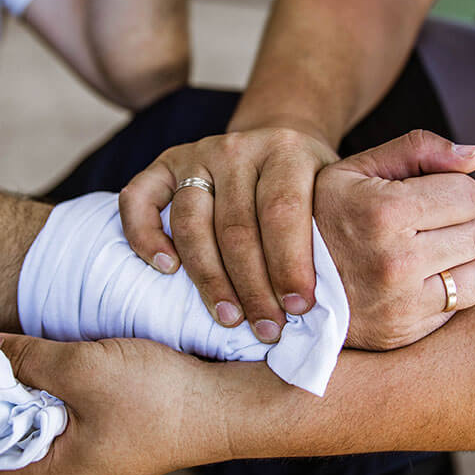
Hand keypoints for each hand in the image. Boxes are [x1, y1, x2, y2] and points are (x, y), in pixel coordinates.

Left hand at [0, 333, 211, 474]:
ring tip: (2, 351)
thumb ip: (27, 359)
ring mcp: (88, 449)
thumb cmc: (155, 399)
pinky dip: (48, 384)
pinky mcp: (107, 428)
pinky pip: (62, 408)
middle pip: (9, 432)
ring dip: (22, 385)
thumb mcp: (81, 370)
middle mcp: (66, 469)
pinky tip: (43, 357)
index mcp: (52, 474)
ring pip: (37, 416)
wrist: (222, 404)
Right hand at [119, 126, 337, 341]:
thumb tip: (336, 302)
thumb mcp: (333, 194)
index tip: (297, 308)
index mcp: (286, 151)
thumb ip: (331, 231)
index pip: (282, 211)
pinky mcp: (164, 165)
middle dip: (251, 286)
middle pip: (236, 226)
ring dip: (208, 277)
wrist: (277, 145)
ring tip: (227, 316)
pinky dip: (144, 234)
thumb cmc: (310, 188)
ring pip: (191, 221)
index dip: (288, 263)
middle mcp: (237, 148)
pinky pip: (138, 197)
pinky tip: (165, 268)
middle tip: (266, 328)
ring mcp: (196, 154)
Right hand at [314, 130, 474, 349]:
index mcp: (383, 211)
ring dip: (453, 262)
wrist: (279, 279)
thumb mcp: (353, 171)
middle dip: (453, 226)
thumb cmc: (322, 217)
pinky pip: (461, 304)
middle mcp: (393, 259)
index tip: (420, 199)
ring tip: (412, 256)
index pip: (468, 194)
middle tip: (415, 229)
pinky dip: (446, 292)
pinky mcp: (403, 329)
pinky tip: (412, 283)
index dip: (448, 191)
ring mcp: (399, 300)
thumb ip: (416, 150)